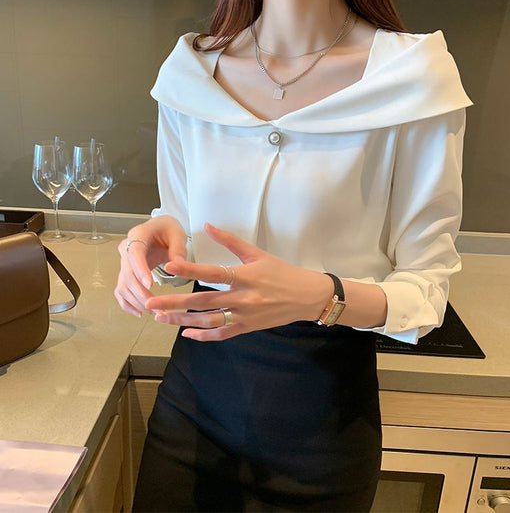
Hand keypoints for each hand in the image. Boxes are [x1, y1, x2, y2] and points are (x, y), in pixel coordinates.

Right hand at [114, 215, 187, 316]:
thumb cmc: (168, 230)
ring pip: (124, 285)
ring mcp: (124, 262)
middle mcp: (126, 249)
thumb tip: (177, 266)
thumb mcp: (177, 234)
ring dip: (137, 301)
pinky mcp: (126, 273)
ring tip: (155, 312)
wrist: (160, 230)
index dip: (140, 270)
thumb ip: (178, 249)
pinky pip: (122, 291)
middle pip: (128, 274)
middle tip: (156, 306)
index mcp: (138, 235)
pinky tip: (140, 312)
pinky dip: (128, 303)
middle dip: (141, 292)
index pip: (135, 253)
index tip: (149, 285)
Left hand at [145, 223, 332, 340]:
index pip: (213, 272)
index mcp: (246, 275)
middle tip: (151, 303)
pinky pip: (222, 334)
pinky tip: (187, 334)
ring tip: (161, 318)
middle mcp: (243, 298)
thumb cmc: (283, 272)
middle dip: (175, 304)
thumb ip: (230, 241)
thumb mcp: (258, 253)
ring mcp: (245, 315)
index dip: (190, 269)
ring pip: (209, 321)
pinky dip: (204, 336)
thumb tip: (207, 225)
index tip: (169, 267)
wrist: (307, 296)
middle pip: (204, 301)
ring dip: (183, 321)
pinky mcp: (247, 328)